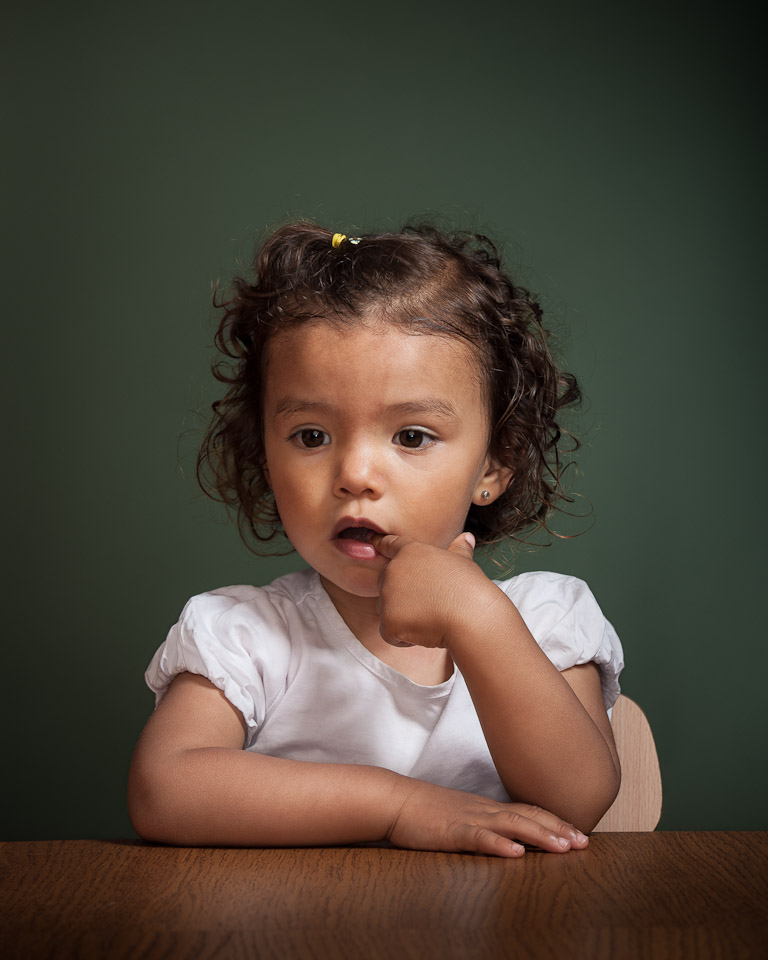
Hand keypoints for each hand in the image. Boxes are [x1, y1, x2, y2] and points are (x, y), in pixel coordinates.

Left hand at [370, 532, 505, 648]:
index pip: (390, 545)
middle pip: (386, 583)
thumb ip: (458, 550)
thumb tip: (467, 537)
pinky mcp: (387, 622)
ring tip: (431, 617)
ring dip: (404, 618)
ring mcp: (387, 596)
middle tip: (429, 603)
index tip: (370, 538)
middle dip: (401, 595)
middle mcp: (393, 570)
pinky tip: (425, 632)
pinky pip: (390, 633)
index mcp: (410, 552)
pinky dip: (405, 638)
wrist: (471, 616)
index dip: (380, 543)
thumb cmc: (471, 588)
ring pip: (387, 610)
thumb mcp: (464, 562)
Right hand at [387, 779, 588, 857]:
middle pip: (528, 816)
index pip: (529, 811)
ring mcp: (469, 819)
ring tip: (562, 848)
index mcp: (488, 808)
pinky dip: (498, 844)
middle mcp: (484, 810)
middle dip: (558, 829)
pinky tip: (514, 852)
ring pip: (511, 825)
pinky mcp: (451, 831)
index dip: (555, 822)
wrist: (396, 801)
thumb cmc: (427, 812)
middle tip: (584, 842)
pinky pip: (478, 837)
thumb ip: (486, 824)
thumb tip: (509, 838)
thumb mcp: (462, 816)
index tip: (579, 834)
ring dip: (539, 836)